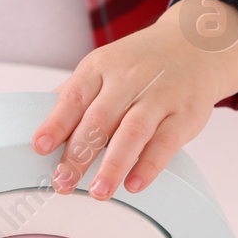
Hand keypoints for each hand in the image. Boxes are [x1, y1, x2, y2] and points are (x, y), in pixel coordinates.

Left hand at [31, 0, 237, 198]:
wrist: (197, 44)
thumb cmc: (141, 63)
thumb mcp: (106, 66)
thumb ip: (76, 95)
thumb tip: (43, 130)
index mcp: (101, 67)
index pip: (74, 97)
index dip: (56, 123)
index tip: (39, 147)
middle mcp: (129, 79)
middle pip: (99, 120)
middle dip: (78, 155)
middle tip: (62, 184)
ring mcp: (159, 96)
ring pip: (132, 132)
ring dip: (112, 165)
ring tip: (98, 193)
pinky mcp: (185, 114)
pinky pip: (165, 143)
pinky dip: (148, 165)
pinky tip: (134, 185)